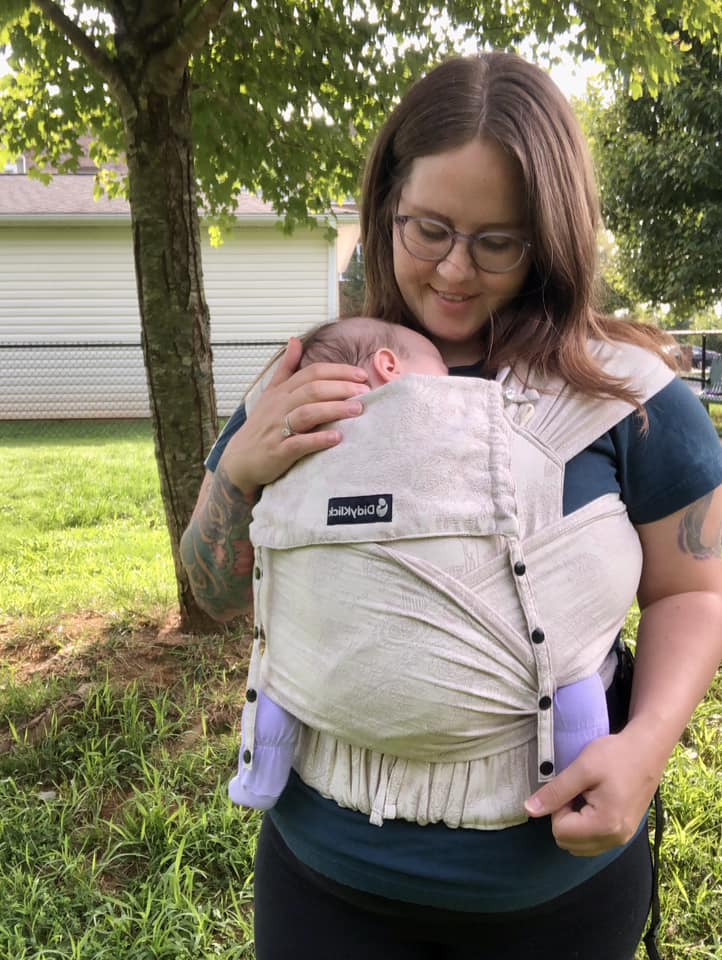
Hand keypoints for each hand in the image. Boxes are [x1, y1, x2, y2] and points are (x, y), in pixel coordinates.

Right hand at [220, 337, 369, 493]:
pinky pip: (299, 443)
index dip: (338, 371)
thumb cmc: (262, 426)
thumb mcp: (271, 393)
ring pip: (307, 413)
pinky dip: (318, 440)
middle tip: (365, 391)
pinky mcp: (278, 452)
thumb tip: (295, 340)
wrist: (240, 460)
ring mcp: (278, 429)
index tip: (362, 375)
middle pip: (312, 390)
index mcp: (282, 391)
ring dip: (334, 410)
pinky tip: (337, 438)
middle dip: (341, 388)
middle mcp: (280, 407)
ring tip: (357, 410)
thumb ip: (286, 368)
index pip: (312, 373)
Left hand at [524, 730, 661, 856]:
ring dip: (576, 823)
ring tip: (588, 796)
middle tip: (580, 791)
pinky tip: (596, 803)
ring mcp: (622, 839)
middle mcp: (616, 839)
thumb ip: (555, 792)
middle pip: (568, 843)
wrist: (648, 749)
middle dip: (566, 817)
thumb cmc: (615, 755)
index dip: (559, 807)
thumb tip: (529, 810)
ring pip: (579, 846)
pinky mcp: (625, 834)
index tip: (573, 787)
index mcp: (606, 825)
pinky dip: (587, 826)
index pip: (560, 832)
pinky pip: (593, 842)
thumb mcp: (582, 769)